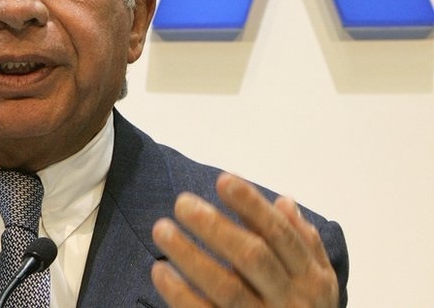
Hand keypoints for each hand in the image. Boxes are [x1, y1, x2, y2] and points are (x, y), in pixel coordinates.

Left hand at [150, 172, 338, 306]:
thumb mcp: (317, 282)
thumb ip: (302, 243)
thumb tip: (284, 201)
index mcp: (312, 279)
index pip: (280, 234)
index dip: (252, 205)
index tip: (223, 180)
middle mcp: (292, 301)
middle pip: (251, 256)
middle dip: (215, 226)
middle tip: (182, 203)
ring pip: (226, 286)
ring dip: (190, 255)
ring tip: (162, 229)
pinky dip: (179, 293)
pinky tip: (160, 271)